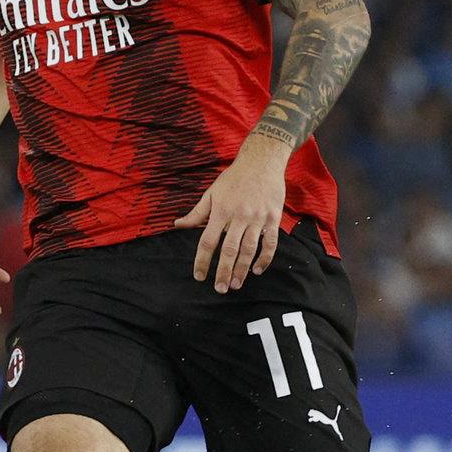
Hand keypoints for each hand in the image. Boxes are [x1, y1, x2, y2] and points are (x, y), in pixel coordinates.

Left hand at [174, 135, 289, 292]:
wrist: (261, 161)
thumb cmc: (233, 178)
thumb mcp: (211, 193)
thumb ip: (196, 213)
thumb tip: (177, 225)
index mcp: (221, 211)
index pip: (208, 241)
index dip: (203, 260)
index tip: (199, 276)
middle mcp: (239, 216)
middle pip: (229, 249)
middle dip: (224, 271)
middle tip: (220, 289)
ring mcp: (257, 218)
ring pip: (249, 249)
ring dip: (243, 269)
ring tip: (236, 284)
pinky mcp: (273, 218)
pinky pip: (270, 243)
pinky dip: (265, 258)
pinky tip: (257, 270)